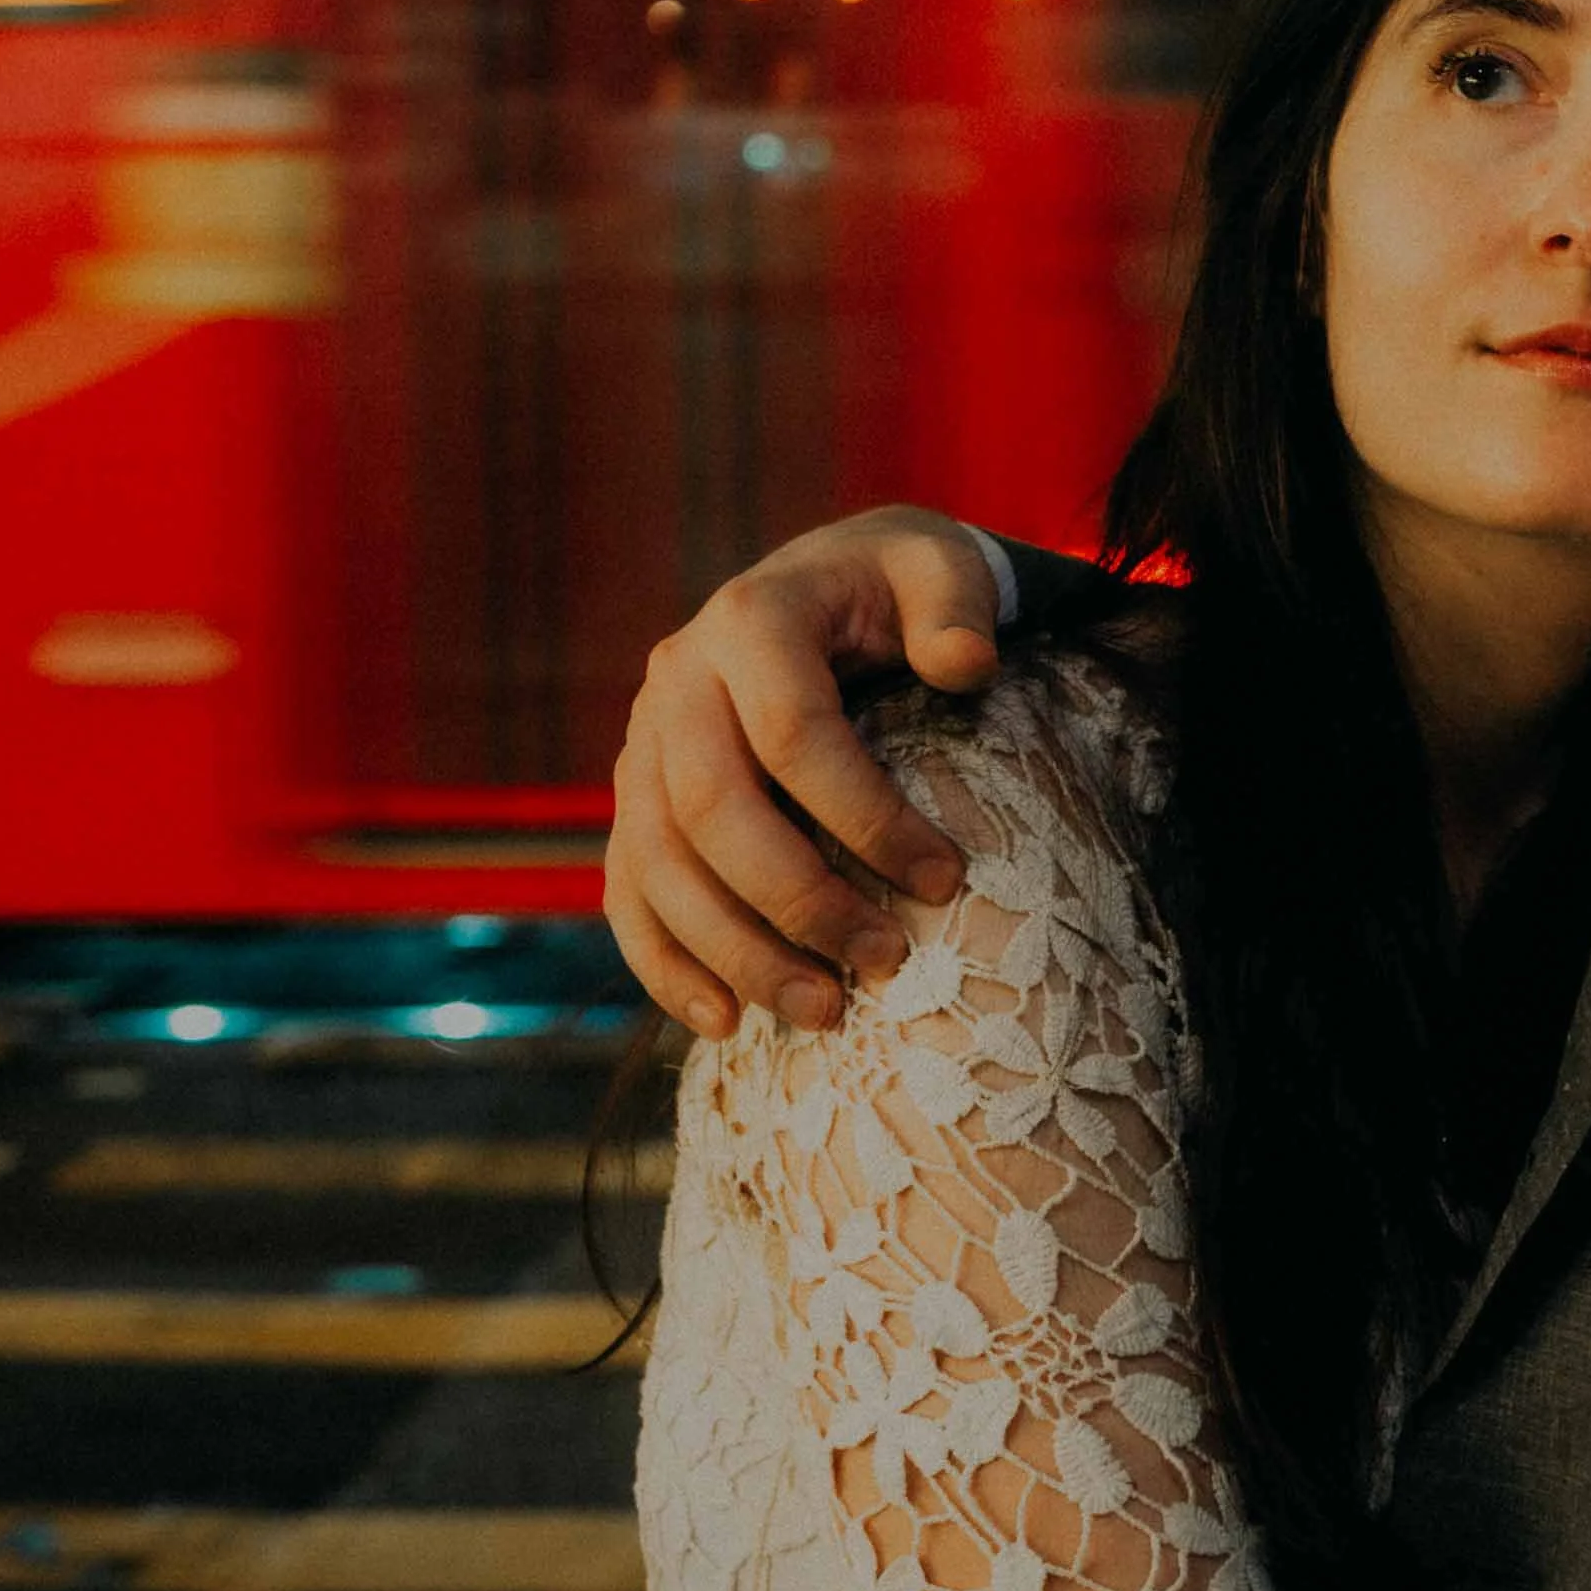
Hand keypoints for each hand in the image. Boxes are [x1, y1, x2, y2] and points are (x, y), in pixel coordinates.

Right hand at [604, 508, 1003, 1037]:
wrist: (824, 587)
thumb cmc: (896, 589)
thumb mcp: (938, 568)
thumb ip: (957, 606)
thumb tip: (964, 666)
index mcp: (750, 620)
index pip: (792, 731)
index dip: (865, 815)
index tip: (944, 880)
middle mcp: (676, 681)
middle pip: (710, 809)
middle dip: (796, 899)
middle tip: (883, 961)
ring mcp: (642, 746)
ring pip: (657, 864)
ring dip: (734, 951)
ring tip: (825, 1013)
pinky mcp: (634, 802)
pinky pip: (626, 892)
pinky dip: (664, 965)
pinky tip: (725, 1022)